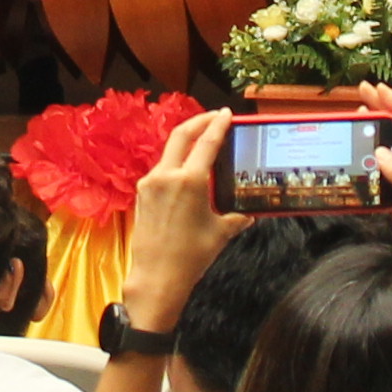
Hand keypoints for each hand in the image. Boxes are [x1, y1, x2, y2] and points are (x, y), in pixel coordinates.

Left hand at [125, 108, 231, 327]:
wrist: (157, 276)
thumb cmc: (191, 256)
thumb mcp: (221, 232)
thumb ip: (236, 216)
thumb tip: (248, 213)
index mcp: (189, 181)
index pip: (206, 142)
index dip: (218, 125)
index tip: (225, 114)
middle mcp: (166, 175)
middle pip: (181, 134)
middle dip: (198, 122)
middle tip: (214, 117)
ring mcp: (151, 183)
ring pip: (170, 151)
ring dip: (186, 142)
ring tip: (202, 143)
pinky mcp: (143, 193)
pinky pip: (162, 169)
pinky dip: (176, 162)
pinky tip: (186, 171)